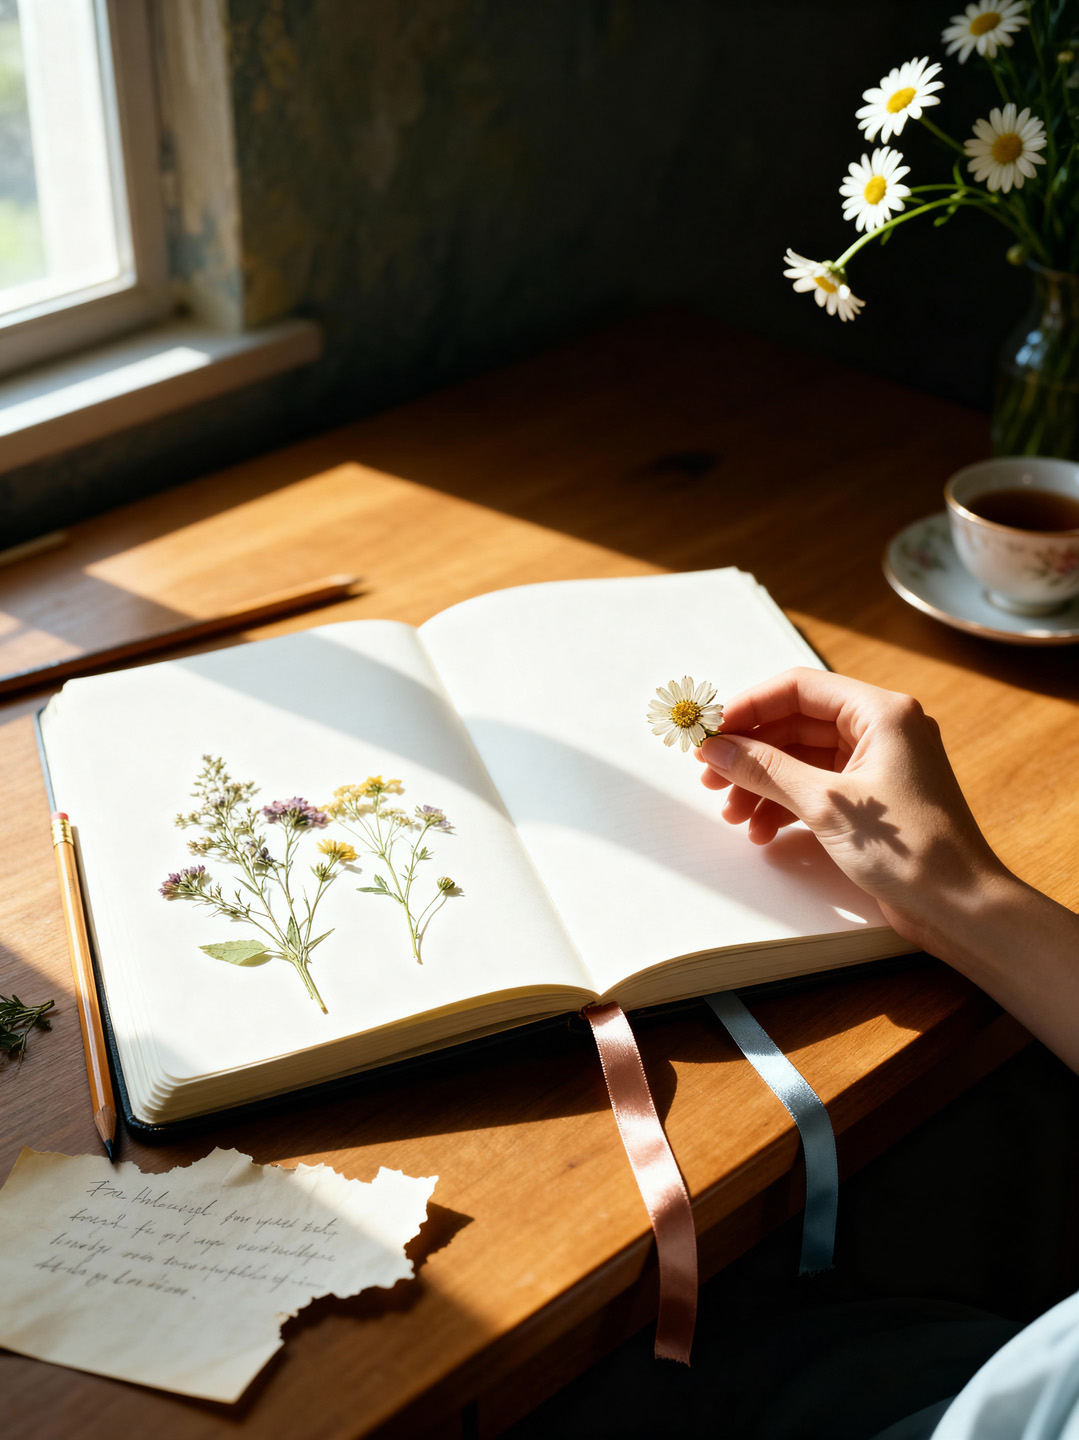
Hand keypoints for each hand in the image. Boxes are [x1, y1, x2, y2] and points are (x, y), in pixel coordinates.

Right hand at [696, 668, 1078, 1070]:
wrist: (959, 908)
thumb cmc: (911, 851)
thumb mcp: (825, 804)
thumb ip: (765, 769)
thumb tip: (716, 748)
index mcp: (881, 712)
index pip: (798, 689)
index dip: (748, 707)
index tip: (710, 731)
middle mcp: (882, 730)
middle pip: (796, 724)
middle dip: (750, 752)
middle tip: (710, 776)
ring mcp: (877, 765)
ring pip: (801, 758)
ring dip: (762, 783)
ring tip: (733, 815)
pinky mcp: (872, 799)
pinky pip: (816, 786)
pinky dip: (785, 803)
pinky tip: (762, 830)